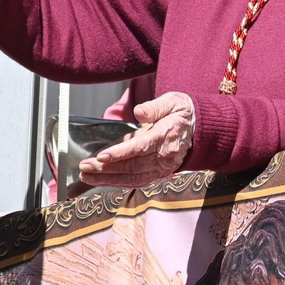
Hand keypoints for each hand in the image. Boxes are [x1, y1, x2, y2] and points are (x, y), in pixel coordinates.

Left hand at [78, 91, 195, 187]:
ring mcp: (162, 168)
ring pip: (133, 177)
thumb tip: (139, 111)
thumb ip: (155, 106)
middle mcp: (165, 156)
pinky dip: (119, 183)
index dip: (120, 153)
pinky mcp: (159, 173)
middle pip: (133, 166)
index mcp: (167, 135)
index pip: (141, 147)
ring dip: (108, 179)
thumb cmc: (182, 112)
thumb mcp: (173, 101)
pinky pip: (137, 181)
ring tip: (87, 177)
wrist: (198, 128)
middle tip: (85, 167)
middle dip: (106, 169)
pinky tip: (103, 181)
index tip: (101, 156)